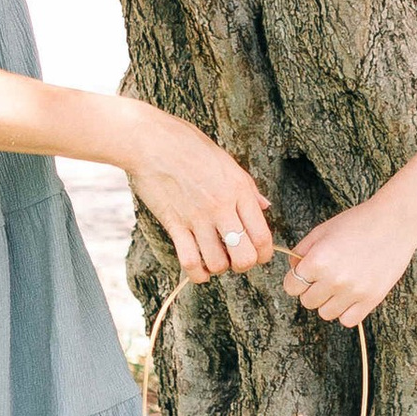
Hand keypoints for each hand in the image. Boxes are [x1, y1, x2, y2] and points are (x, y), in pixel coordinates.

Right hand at [122, 106, 273, 282]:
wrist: (151, 141)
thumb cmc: (188, 145)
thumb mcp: (227, 161)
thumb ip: (248, 187)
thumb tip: (265, 206)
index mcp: (239, 190)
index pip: (262, 236)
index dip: (264, 254)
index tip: (257, 254)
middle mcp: (221, 207)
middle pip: (245, 256)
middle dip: (244, 265)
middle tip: (235, 258)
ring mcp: (197, 217)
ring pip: (218, 263)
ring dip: (218, 268)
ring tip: (214, 259)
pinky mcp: (174, 224)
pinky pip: (189, 261)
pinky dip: (197, 273)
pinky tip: (198, 269)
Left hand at [284, 188, 416, 325]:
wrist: (394, 222)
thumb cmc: (357, 223)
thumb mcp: (322, 231)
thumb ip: (302, 251)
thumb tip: (294, 269)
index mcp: (318, 261)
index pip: (291, 286)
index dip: (296, 279)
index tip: (306, 274)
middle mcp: (334, 279)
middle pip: (307, 301)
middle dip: (312, 290)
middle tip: (325, 276)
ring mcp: (353, 292)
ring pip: (326, 313)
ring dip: (328, 302)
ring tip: (339, 285)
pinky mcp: (371, 299)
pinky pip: (348, 320)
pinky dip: (346, 311)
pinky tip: (351, 295)